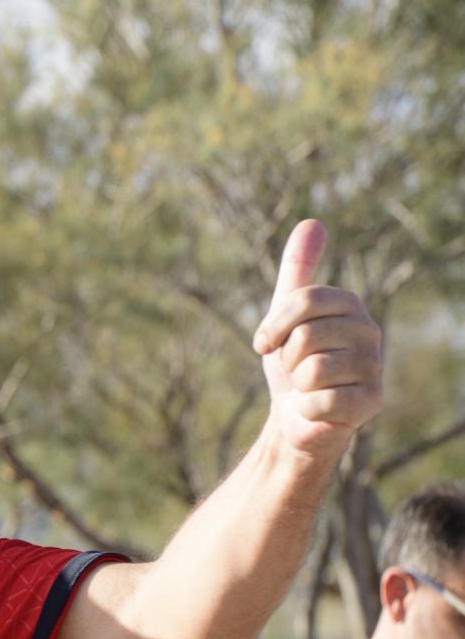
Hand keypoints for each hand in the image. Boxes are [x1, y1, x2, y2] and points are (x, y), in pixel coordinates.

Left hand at [253, 220, 382, 457]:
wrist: (296, 415)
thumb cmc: (292, 362)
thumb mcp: (285, 314)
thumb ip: (298, 271)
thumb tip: (312, 222)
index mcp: (348, 305)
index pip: (303, 300)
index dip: (273, 326)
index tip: (264, 343)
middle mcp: (369, 331)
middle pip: (304, 336)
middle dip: (286, 359)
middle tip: (295, 369)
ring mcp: (374, 367)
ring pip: (311, 370)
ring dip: (297, 386)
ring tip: (309, 387)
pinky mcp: (371, 402)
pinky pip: (319, 401)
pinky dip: (306, 409)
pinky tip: (317, 408)